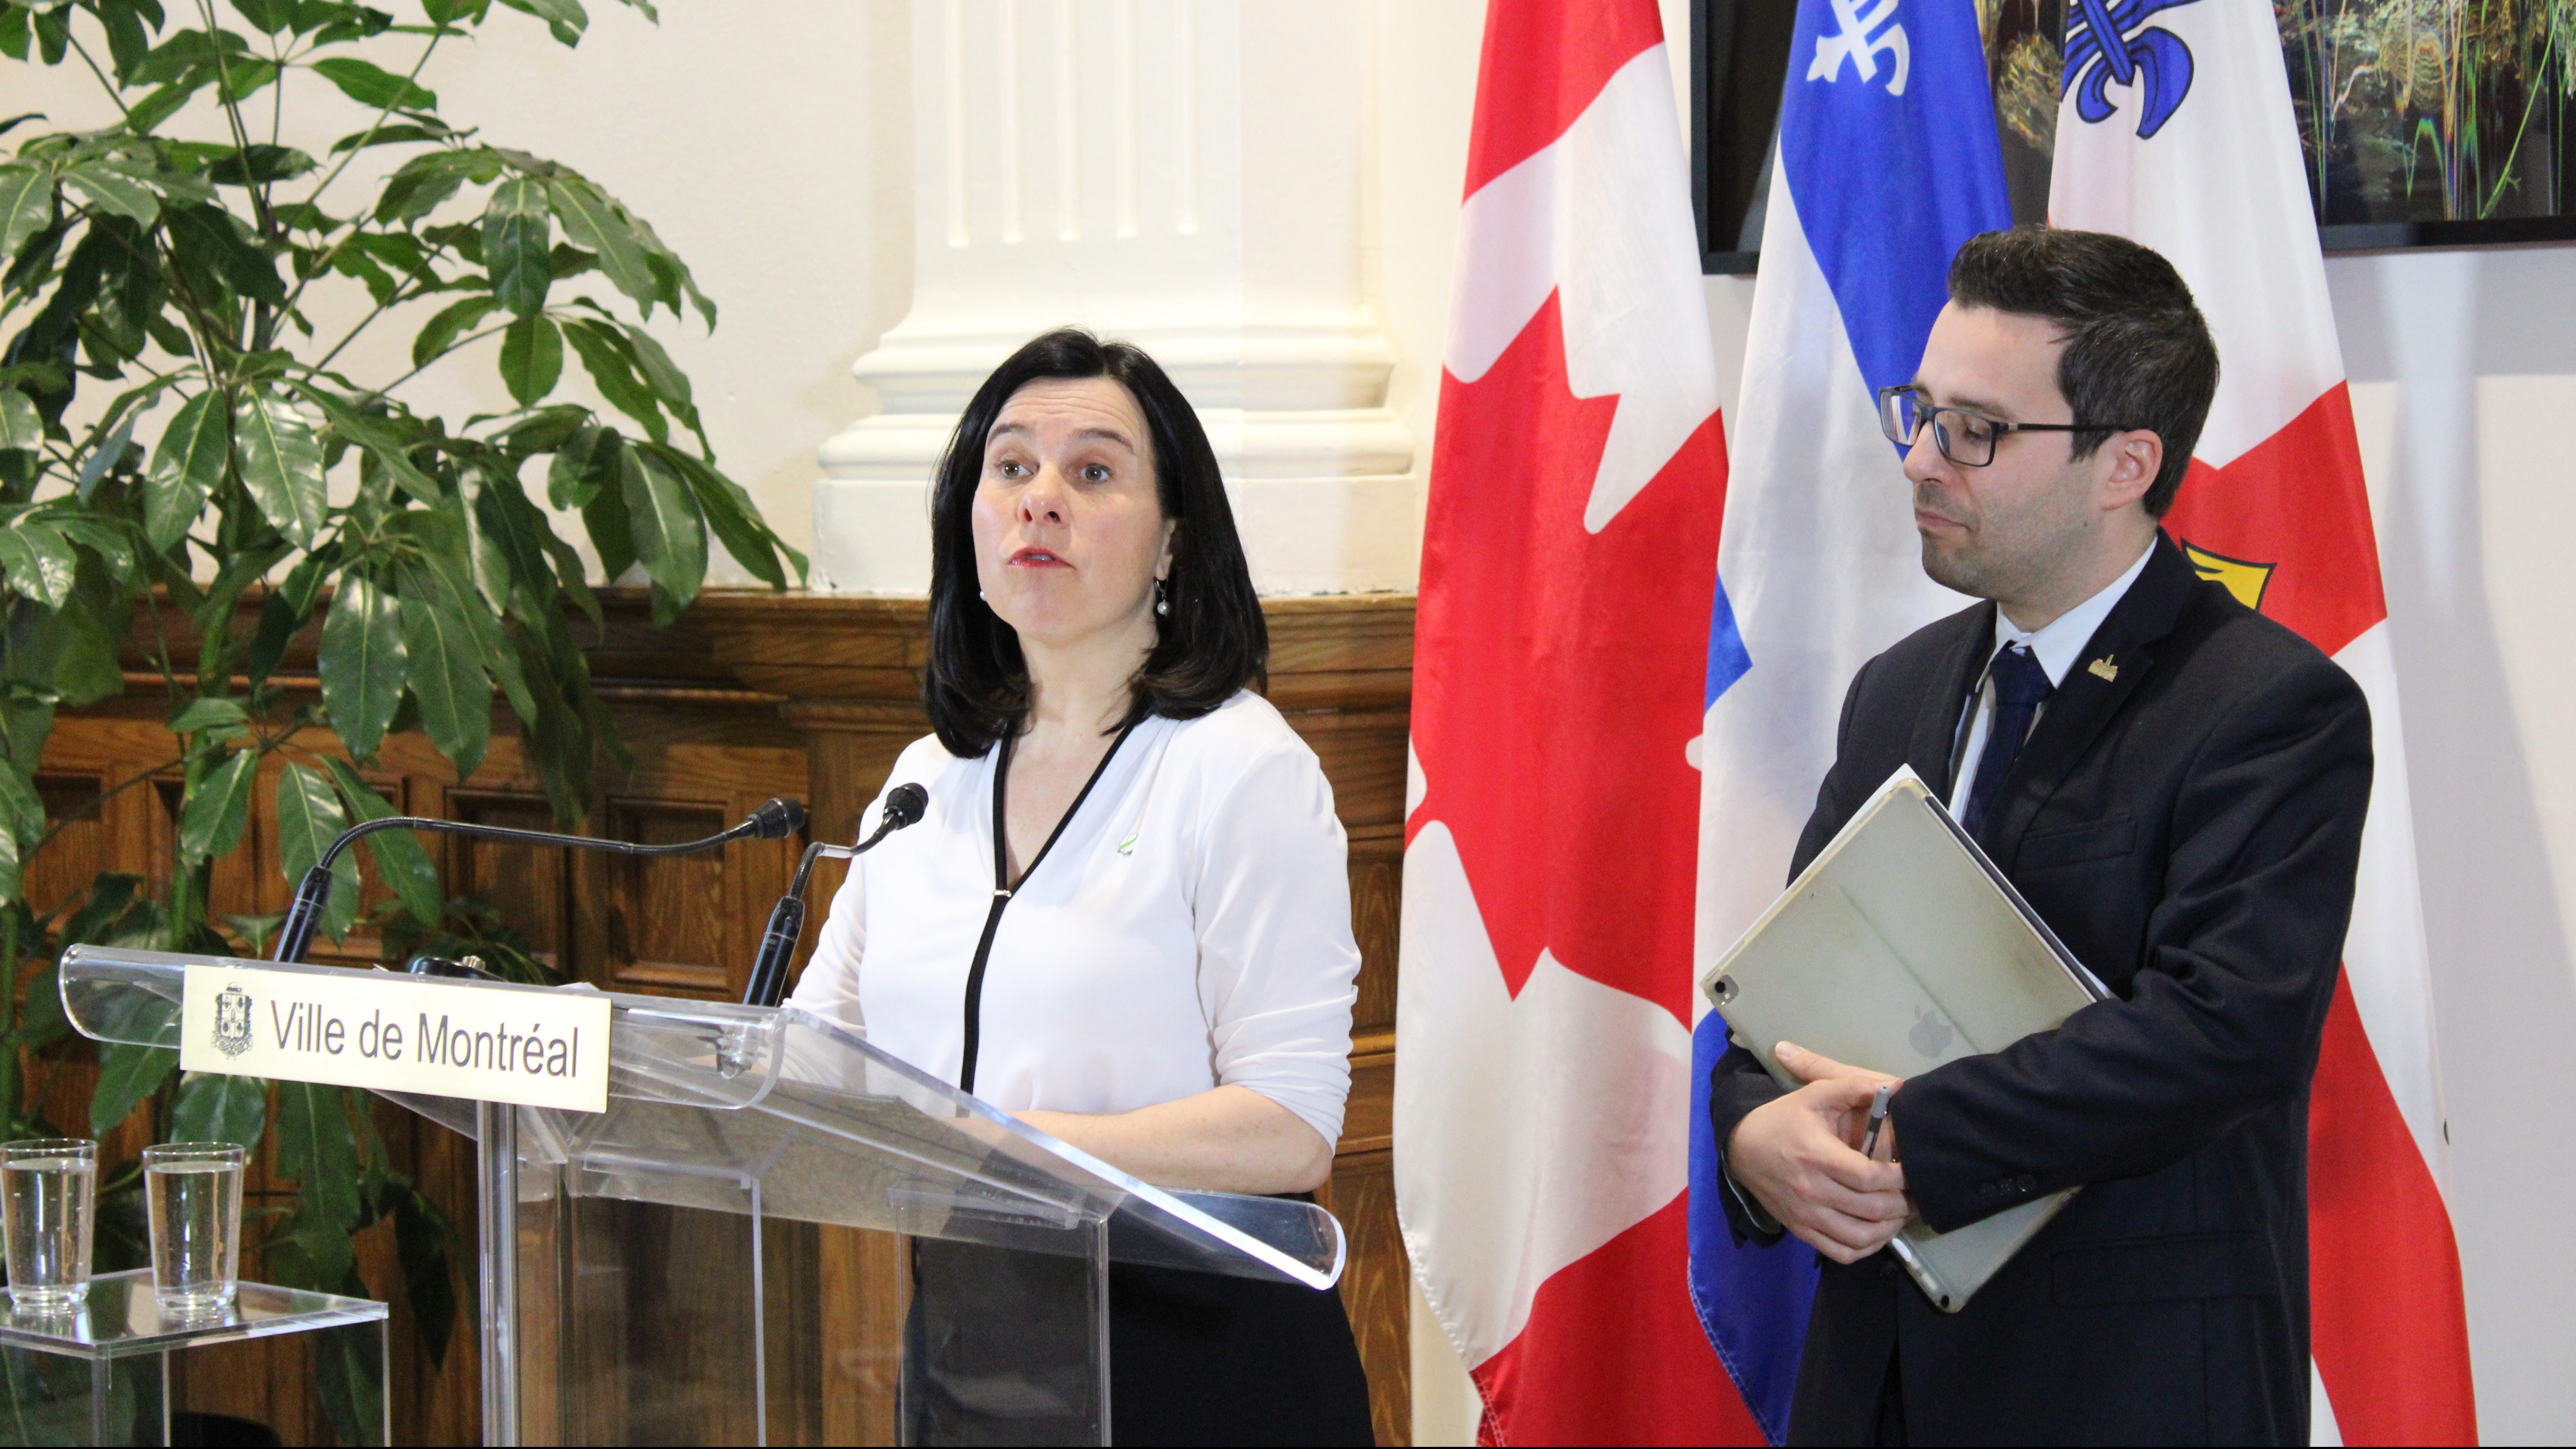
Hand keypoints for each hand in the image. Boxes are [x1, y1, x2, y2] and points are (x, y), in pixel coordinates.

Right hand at [1725, 1041, 1909, 1263]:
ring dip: (1889, 1229)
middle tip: (1915, 1195)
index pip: (1868, 1177)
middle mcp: (1812, 1191)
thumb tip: (1897, 1085)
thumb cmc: (1783, 1119)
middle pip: (1870, 1209)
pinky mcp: (1801, 1231)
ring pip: (1860, 1237)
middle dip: (1901, 1204)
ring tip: (1900, 1214)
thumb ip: (1853, 1087)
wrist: (1742, 1148)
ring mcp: (1806, 1216)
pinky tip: (1877, 1233)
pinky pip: (1842, 1253)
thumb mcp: (1814, 1095)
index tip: (1912, 1172)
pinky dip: (1866, 1248)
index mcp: (1817, 1156)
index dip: (1898, 1178)